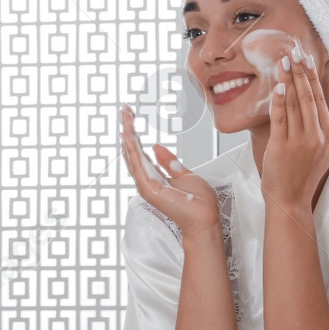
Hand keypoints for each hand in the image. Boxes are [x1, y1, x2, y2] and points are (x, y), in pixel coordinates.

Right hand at [120, 106, 220, 235]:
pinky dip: (132, 149)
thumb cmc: (198, 203)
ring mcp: (146, 185)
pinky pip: (138, 164)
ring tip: (124, 116)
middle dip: (127, 130)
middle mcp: (147, 181)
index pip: (140, 152)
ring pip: (132, 155)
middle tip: (123, 111)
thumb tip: (156, 147)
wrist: (205, 219)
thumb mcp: (184, 173)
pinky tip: (129, 134)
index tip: (131, 117)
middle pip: (132, 151)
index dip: (135, 134)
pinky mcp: (150, 189)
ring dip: (127, 134)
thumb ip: (169, 161)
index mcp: (155, 177)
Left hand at [259, 50, 328, 211]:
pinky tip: (277, 85)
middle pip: (308, 97)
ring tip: (283, 62)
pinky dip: (279, 101)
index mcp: (327, 135)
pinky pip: (280, 118)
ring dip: (288, 80)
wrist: (291, 201)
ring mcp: (299, 141)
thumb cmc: (305, 176)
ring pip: (294, 104)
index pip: (320, 100)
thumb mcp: (327, 150)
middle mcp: (316, 136)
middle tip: (294, 52)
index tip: (307, 61)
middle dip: (300, 73)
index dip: (313, 78)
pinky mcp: (281, 147)